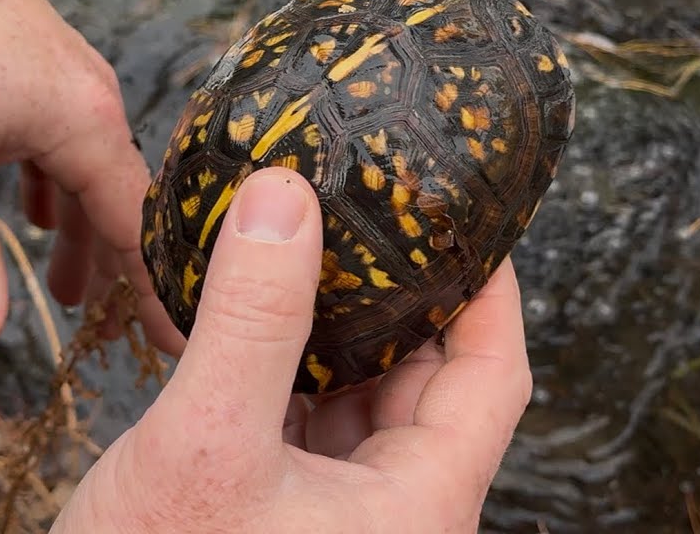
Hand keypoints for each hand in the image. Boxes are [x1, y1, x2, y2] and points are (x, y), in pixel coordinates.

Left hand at [0, 0, 183, 354]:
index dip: (154, 290)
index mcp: (85, 121)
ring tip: (62, 284)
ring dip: (78, 227)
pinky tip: (34, 206)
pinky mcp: (37, 61)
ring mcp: (67, 74)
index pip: (137, 224)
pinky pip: (62, 138)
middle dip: (112, 266)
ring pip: (86, 168)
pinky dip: (55, 183)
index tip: (177, 343)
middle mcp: (92, 95)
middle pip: (117, 198)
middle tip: (102, 331)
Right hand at [52, 168, 532, 532]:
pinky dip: (295, 367)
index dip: (490, 291)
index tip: (466, 218)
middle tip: (373, 213)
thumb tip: (284, 197)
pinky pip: (314, 421)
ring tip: (315, 248)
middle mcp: (396, 511)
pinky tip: (262, 319)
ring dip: (342, 329)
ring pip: (367, 398)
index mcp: (419, 505)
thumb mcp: (206, 443)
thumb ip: (251, 322)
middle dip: (403, 296)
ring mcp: (343, 514)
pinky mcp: (288, 511)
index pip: (493, 376)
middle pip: (430, 379)